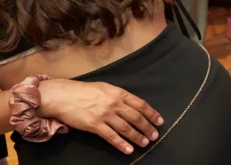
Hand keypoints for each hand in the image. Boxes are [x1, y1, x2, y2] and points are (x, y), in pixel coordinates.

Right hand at [38, 78, 162, 154]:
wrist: (63, 96)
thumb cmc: (84, 91)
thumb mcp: (106, 88)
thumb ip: (119, 95)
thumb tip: (132, 104)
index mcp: (119, 93)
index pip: (140, 104)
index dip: (151, 113)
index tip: (159, 121)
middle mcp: (114, 104)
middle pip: (136, 117)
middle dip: (147, 127)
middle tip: (155, 135)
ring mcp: (105, 115)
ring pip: (126, 128)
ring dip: (137, 137)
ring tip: (145, 143)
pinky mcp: (94, 125)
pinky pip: (111, 137)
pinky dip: (121, 144)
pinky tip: (128, 150)